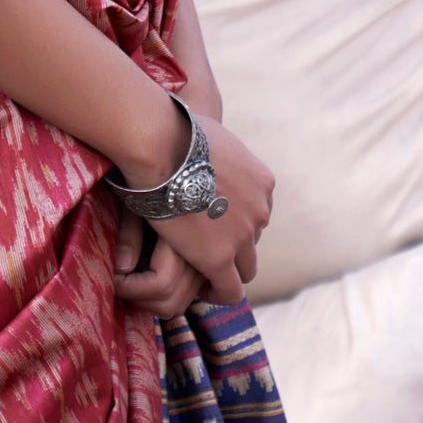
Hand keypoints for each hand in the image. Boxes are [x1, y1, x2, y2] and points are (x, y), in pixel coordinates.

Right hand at [120, 111, 274, 307]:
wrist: (161, 143)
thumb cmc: (174, 130)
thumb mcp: (212, 132)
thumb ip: (217, 150)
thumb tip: (198, 138)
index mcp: (262, 181)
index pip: (255, 210)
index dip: (233, 218)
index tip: (211, 222)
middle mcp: (260, 210)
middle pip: (253, 239)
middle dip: (232, 244)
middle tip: (203, 247)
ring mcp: (244, 236)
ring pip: (246, 268)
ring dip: (227, 271)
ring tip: (201, 273)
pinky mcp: (221, 258)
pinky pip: (229, 290)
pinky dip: (217, 293)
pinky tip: (199, 290)